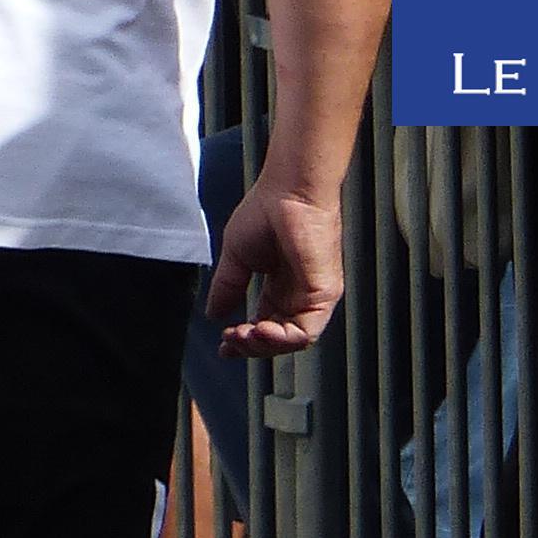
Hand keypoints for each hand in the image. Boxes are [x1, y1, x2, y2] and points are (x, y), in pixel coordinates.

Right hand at [209, 176, 344, 356]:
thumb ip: (227, 288)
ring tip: (241, 335)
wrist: (289, 191)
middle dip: (249, 346)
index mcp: (279, 285)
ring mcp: (313, 294)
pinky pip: (306, 333)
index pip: (263, 326)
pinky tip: (258, 330)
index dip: (242, 341)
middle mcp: (298, 293)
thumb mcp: (236, 258)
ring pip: (292, 342)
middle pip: (276, 339)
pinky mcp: (324, 292)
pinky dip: (281, 340)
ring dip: (263, 347)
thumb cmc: (267, 210)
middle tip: (229, 339)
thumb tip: (213, 314)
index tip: (222, 346)